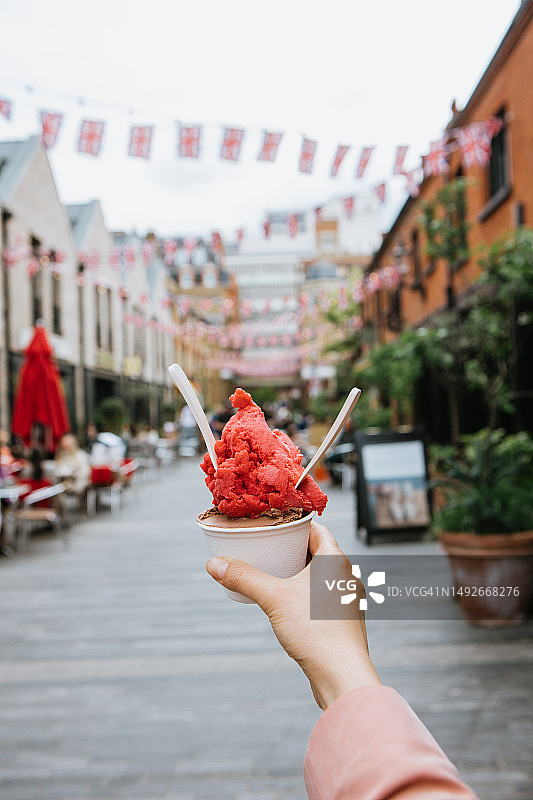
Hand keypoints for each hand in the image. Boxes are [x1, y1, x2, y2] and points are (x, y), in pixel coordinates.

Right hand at [206, 521, 379, 708]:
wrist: (342, 676)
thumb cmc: (318, 632)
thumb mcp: (274, 598)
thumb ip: (244, 578)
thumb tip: (215, 564)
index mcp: (337, 560)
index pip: (317, 529)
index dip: (294, 524)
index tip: (274, 524)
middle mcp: (346, 576)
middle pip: (317, 551)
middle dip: (292, 549)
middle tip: (267, 548)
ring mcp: (347, 599)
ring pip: (320, 575)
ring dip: (298, 572)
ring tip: (274, 575)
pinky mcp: (343, 620)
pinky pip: (322, 596)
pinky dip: (305, 593)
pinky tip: (288, 603)